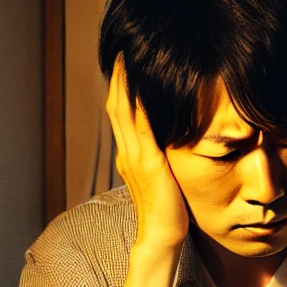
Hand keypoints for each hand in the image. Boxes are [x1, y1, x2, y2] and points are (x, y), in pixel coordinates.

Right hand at [106, 56, 189, 251]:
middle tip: (123, 48)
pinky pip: (143, 129)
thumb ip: (160, 157)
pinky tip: (144, 87)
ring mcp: (135, 157)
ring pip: (125, 112)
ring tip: (129, 56)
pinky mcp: (150, 164)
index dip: (121, 86)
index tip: (125, 61)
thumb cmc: (167, 210)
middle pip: (117, 105)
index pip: (122, 112)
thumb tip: (169, 141)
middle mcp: (128, 152)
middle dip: (119, 76)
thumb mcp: (162, 176)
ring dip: (126, 83)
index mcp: (130, 154)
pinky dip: (140, 106)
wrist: (161, 237)